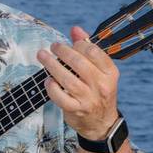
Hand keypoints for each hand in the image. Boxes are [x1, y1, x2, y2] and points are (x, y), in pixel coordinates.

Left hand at [38, 26, 119, 140]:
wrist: (101, 122)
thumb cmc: (98, 90)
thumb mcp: (100, 71)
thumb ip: (88, 48)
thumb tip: (76, 29)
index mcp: (110, 73)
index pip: (94, 52)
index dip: (79, 44)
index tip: (70, 44)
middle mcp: (101, 86)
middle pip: (79, 63)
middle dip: (62, 51)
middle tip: (53, 46)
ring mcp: (89, 99)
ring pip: (67, 79)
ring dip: (52, 65)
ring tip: (42, 56)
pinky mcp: (76, 110)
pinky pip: (60, 97)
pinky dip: (52, 87)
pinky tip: (47, 80)